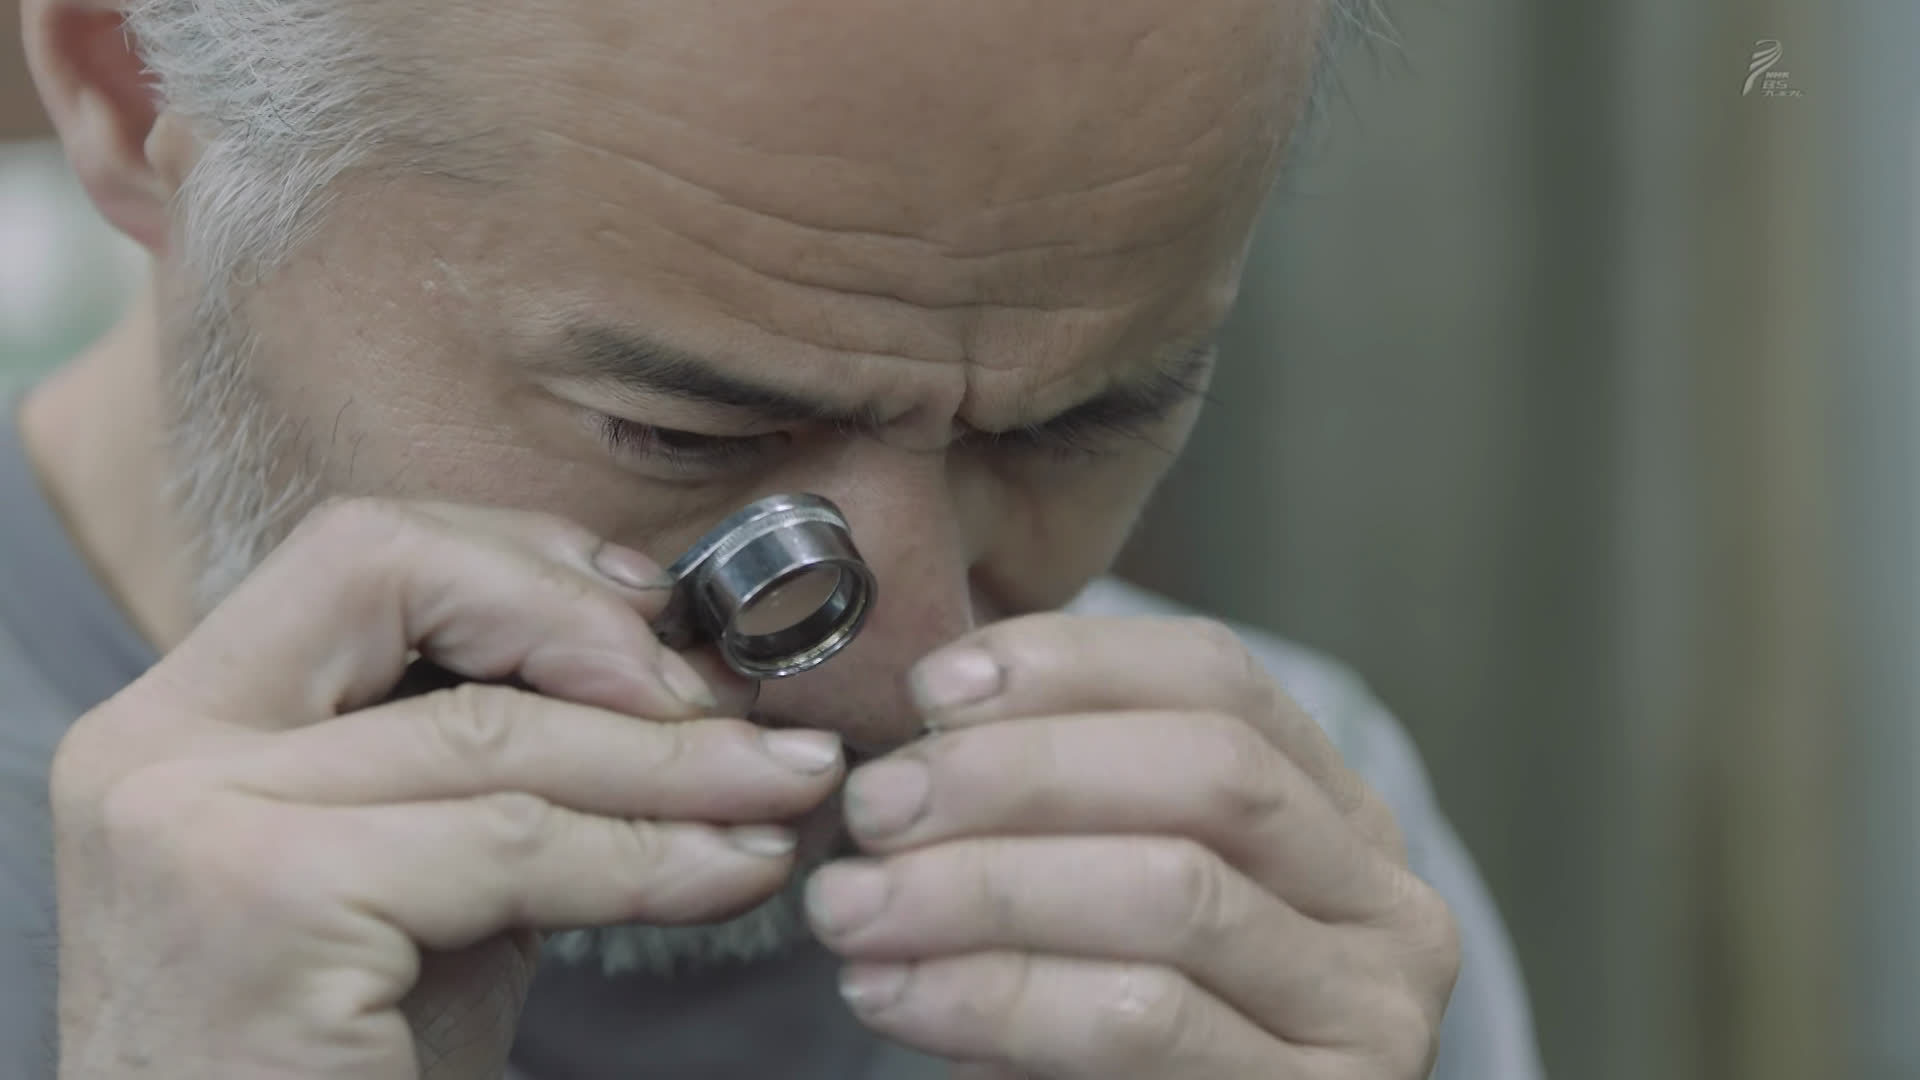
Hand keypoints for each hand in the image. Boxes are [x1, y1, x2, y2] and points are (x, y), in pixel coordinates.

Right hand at [51, 499, 846, 1079]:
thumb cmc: (339, 1063)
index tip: (651, 622)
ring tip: (784, 786)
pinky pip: (511, 843)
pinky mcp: (263, 906)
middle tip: (727, 705)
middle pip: (394, 574)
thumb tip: (676, 688)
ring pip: (488, 727)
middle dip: (588, 624)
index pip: (361, 557)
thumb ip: (499, 772)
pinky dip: (646, 856)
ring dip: (671, 758)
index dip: (524, 566)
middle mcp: (157, 748)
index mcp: (184, 720)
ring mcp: (192, 823)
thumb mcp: (419, 877)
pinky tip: (732, 867)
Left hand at [804, 615, 1458, 1078]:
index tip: (931, 691)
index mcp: (1336, 811)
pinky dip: (1000, 997)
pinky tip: (903, 996)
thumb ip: (1059, 809)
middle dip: (1018, 773)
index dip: (1069, 663)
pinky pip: (1143, 1021)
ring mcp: (1369, 1011)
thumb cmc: (1117, 1033)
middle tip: (876, 806)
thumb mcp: (1106, 896)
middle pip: (1209, 772)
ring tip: (858, 907)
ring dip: (986, 888)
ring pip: (1174, 892)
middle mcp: (1384, 901)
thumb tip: (930, 723)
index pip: (1217, 678)